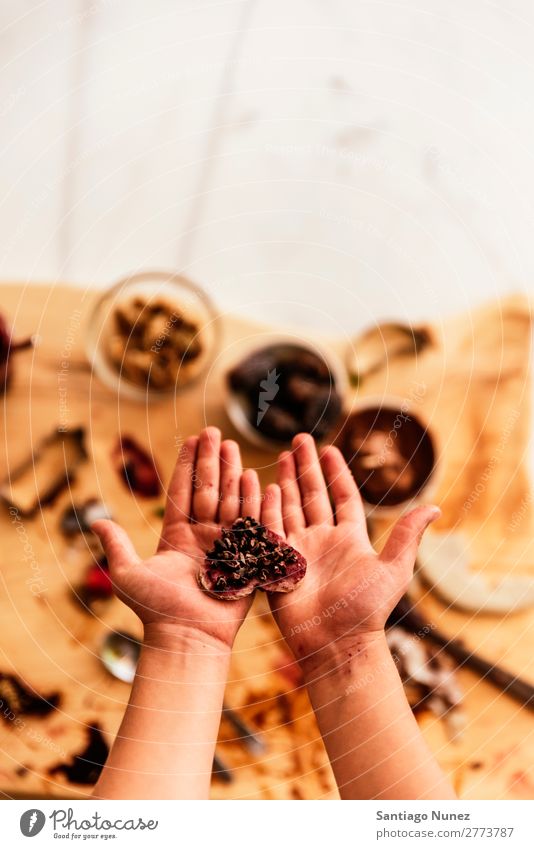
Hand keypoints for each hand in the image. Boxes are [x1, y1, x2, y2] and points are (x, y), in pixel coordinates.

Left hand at [92, 426, 260, 651]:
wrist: (186, 638)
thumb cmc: (155, 610)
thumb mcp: (127, 574)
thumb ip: (116, 544)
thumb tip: (96, 520)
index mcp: (176, 537)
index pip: (182, 492)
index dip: (187, 465)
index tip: (191, 439)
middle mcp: (202, 537)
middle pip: (208, 490)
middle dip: (211, 461)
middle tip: (214, 432)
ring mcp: (225, 545)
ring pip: (229, 500)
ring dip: (231, 473)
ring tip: (232, 446)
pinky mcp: (246, 557)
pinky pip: (250, 523)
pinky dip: (252, 500)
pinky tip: (254, 477)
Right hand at [261, 433, 439, 675]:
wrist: (336, 644)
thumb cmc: (367, 610)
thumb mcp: (394, 569)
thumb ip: (407, 535)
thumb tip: (435, 508)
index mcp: (350, 539)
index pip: (341, 497)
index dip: (335, 472)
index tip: (328, 448)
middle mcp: (323, 541)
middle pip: (312, 495)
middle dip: (305, 467)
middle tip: (297, 440)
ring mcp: (299, 552)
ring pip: (290, 507)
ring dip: (286, 481)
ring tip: (281, 456)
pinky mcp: (278, 565)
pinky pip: (271, 529)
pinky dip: (267, 508)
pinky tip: (265, 487)